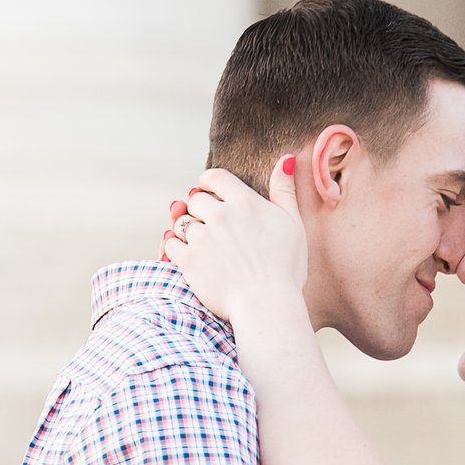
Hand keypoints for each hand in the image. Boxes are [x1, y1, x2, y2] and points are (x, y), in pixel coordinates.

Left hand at [160, 157, 306, 324]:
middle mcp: (220, 215)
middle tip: (211, 225)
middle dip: (200, 209)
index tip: (210, 192)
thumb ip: (284, 190)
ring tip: (203, 243)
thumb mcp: (293, 223)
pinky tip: (187, 253)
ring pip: (183, 222)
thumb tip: (286, 159)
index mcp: (244, 202)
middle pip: (196, 199)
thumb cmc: (286, 267)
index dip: (209, 183)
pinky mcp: (188, 261)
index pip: (214, 177)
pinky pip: (171, 244)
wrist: (268, 305)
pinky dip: (175, 246)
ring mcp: (202, 238)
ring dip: (189, 230)